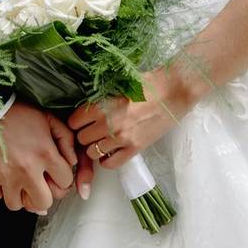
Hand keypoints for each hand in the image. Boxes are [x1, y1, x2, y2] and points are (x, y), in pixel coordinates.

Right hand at [0, 102, 76, 213]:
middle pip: (44, 202)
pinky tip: (6, 180)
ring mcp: (7, 176)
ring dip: (22, 197)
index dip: (63, 179)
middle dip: (45, 195)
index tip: (57, 174)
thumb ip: (66, 139)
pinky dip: (2, 191)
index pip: (65, 182)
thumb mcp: (48, 118)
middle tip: (42, 184)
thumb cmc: (17, 111)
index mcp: (45, 154)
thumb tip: (73, 162)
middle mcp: (27, 170)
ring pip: (19, 205)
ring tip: (23, 184)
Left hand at [68, 70, 193, 169]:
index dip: (76, 122)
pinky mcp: (134, 149)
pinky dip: (107, 159)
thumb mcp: (118, 86)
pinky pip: (110, 163)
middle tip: (94, 130)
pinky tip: (113, 150)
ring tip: (104, 139)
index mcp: (102, 105)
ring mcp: (121, 139)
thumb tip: (86, 107)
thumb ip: (101, 99)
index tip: (82, 121)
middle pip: (81, 139)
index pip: (73, 122)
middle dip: (85, 134)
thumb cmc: (148, 84)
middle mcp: (108, 124)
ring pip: (92, 152)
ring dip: (96, 147)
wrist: (174, 92)